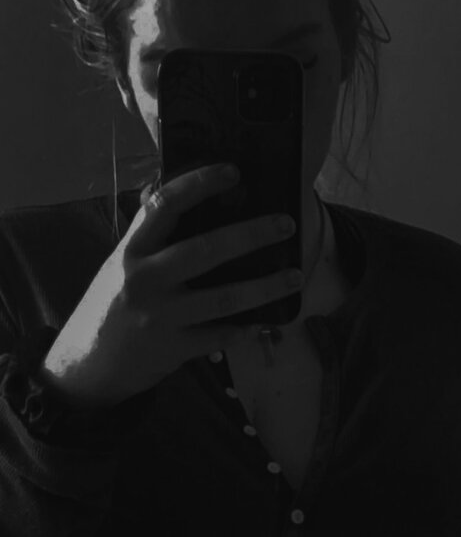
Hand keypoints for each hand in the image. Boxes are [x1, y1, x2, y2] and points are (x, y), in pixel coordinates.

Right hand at [39, 163, 301, 408]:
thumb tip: (167, 191)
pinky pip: (220, 335)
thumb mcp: (119, 264)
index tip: (234, 172)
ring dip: (265, 287)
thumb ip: (146, 234)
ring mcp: (161, 316)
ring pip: (224, 297)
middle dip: (251, 235)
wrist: (88, 364)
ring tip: (295, 275)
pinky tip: (266, 321)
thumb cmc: (110, 306)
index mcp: (131, 250)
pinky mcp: (174, 349)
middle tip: (286, 224)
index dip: (200, 183)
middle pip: (205, 249)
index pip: (165, 204)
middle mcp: (145, 279)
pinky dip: (246, 328)